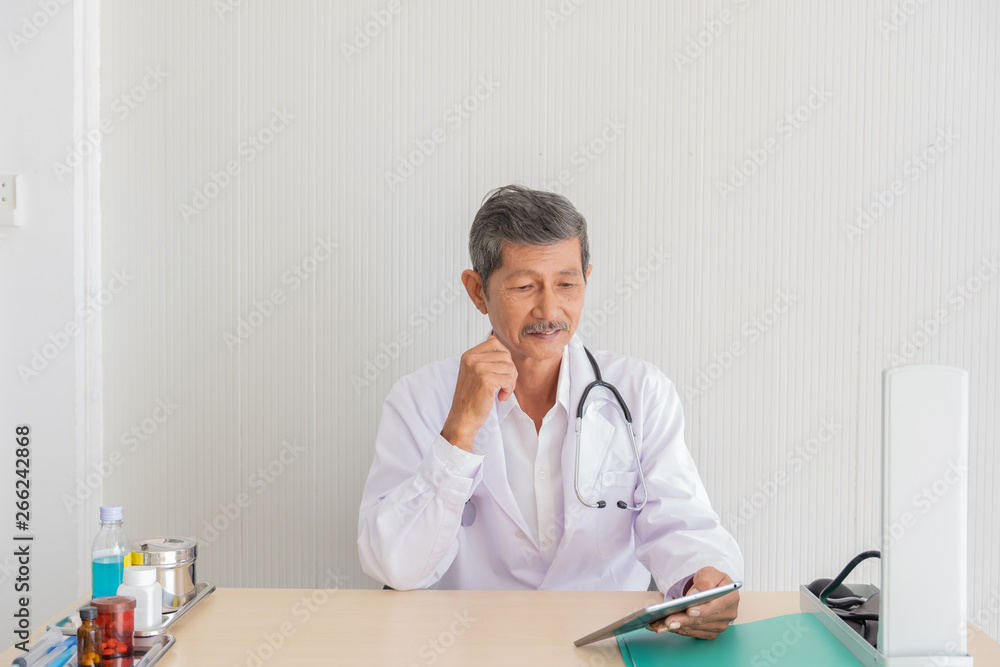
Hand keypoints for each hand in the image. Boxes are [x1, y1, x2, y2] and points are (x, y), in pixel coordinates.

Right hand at [440, 335, 516, 451]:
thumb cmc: (470, 399)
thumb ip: (484, 358)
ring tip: (500, 392)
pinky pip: (509, 379)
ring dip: (510, 382)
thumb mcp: (473, 373)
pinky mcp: (486, 380)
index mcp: (468, 355)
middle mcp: (472, 359)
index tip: (499, 372)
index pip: (494, 342)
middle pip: (505, 355)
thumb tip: (495, 341)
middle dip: (509, 371)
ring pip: (510, 367)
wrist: (462, 419)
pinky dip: (509, 390)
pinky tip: (500, 397)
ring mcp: (478, 369)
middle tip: (502, 385)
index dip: (503, 357)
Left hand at [649, 567, 739, 639]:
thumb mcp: (709, 573)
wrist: (711, 588)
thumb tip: (694, 594)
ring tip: (662, 624)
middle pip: (704, 620)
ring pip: (697, 628)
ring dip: (678, 627)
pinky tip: (667, 627)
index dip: (703, 610)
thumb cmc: (711, 580)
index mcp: (731, 597)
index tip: (689, 610)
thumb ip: (704, 582)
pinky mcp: (711, 632)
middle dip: (684, 620)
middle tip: (668, 621)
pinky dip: (679, 630)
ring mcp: (720, 625)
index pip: (717, 606)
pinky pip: (694, 633)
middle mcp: (728, 614)